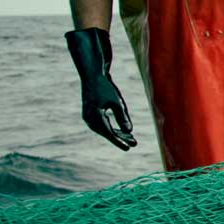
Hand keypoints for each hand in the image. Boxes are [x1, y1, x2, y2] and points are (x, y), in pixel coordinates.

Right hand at [65, 28, 136, 150]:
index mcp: (95, 116)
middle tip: (135, 143)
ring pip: (104, 129)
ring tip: (131, 139)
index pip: (109, 133)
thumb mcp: (117, 102)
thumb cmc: (105, 87)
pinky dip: (111, 128)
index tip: (129, 148)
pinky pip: (101, 124)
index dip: (119, 141)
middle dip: (121, 138)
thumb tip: (130, 131)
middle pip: (107, 133)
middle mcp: (89, 119)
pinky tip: (121, 131)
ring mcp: (88, 117)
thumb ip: (123, 117)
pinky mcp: (89, 114)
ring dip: (117, 134)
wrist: (91, 76)